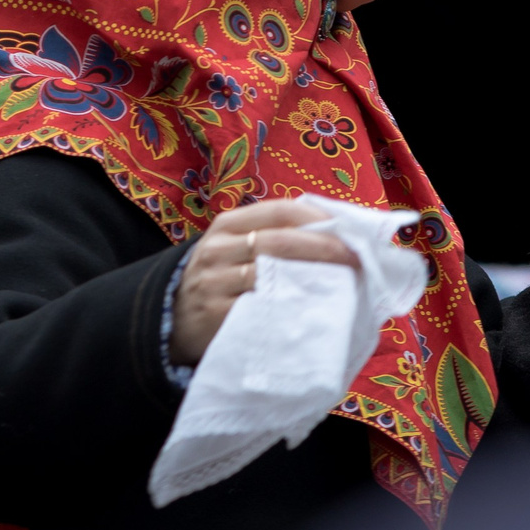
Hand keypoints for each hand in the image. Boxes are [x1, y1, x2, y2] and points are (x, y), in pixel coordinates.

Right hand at [170, 199, 373, 367]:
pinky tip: (313, 307)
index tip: (349, 229)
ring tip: (343, 283)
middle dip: (324, 247)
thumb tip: (332, 231)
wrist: (173, 320)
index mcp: (227, 225)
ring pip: (272, 273)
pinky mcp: (216, 314)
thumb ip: (271, 237)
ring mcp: (214, 282)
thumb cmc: (219, 279)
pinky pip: (261, 306)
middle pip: (280, 240)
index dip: (317, 217)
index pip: (278, 210)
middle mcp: (218, 249)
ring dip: (313, 277)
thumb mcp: (234, 248)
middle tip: (356, 258)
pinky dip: (290, 305)